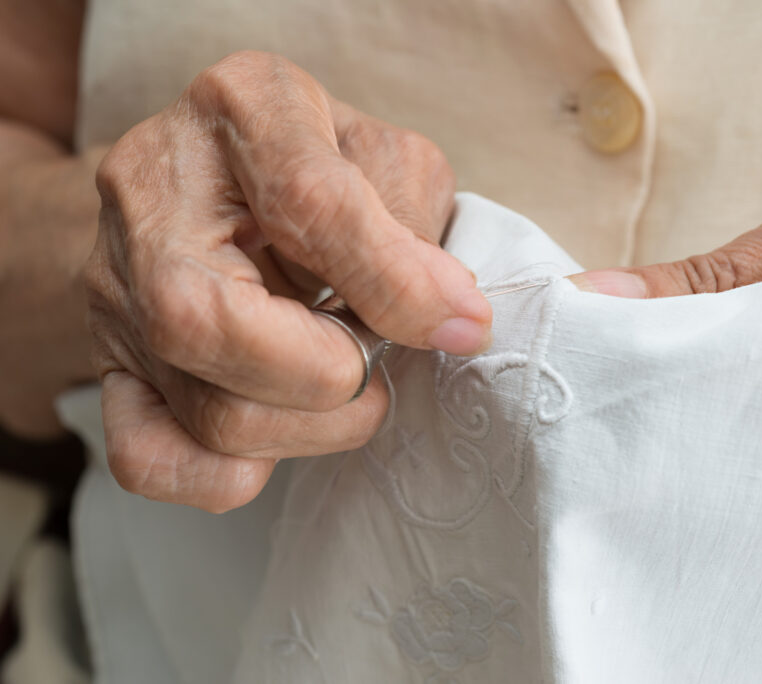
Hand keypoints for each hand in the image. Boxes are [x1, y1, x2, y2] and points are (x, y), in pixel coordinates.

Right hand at [85, 51, 491, 511]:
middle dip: (329, 374)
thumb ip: (419, 230)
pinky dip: (228, 476)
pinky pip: (148, 460)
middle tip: (375, 362)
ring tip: (342, 384)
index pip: (308, 203)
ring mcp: (116, 285)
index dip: (394, 284)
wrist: (219, 183)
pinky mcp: (112, 362)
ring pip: (205, 409)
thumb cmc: (322, 168)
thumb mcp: (389, 162)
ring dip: (308, 426)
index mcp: (243, 107)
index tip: (459, 327)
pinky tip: (280, 435)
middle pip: (209, 323)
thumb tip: (454, 321)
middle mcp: (153, 192)